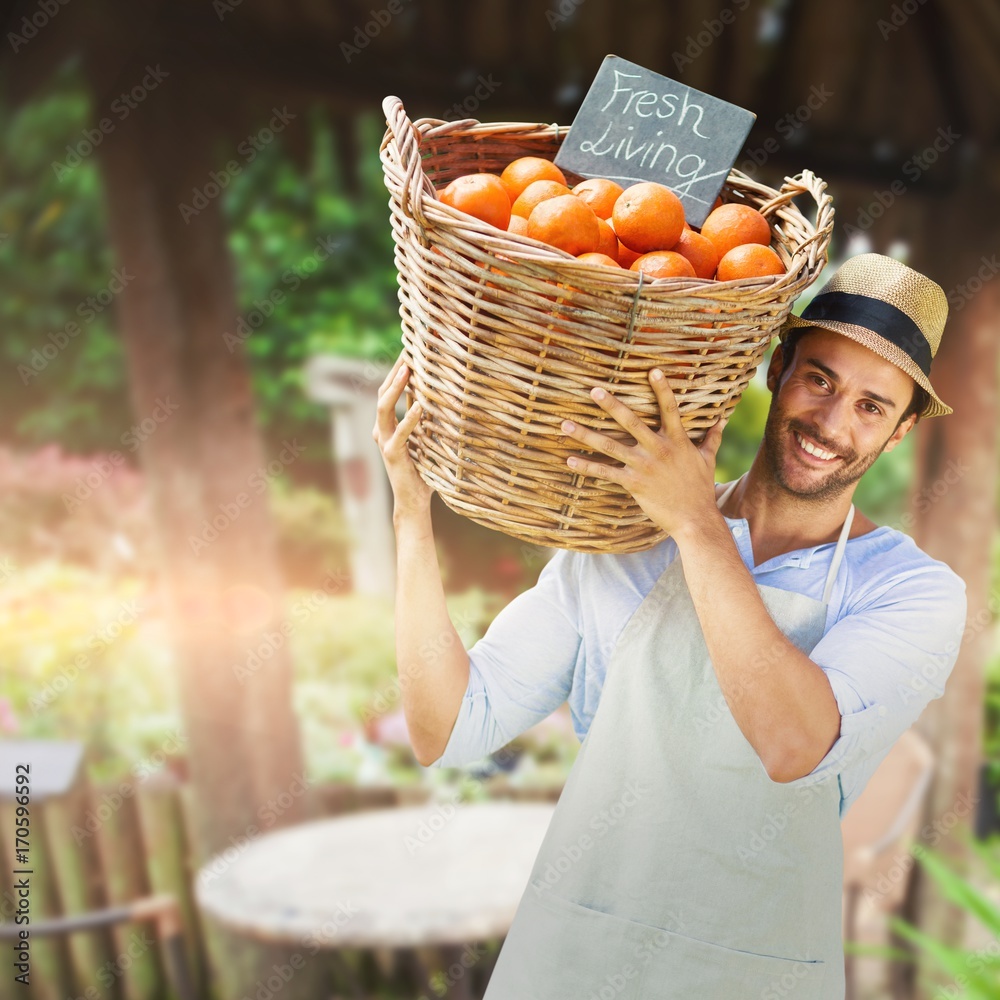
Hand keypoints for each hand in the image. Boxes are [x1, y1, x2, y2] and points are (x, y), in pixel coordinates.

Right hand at [373, 354, 432, 520]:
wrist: (414, 500)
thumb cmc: (422, 470)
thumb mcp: (424, 439)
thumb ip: (423, 419)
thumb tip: (434, 395)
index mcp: (387, 425)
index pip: (387, 391)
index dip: (396, 371)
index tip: (408, 351)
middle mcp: (381, 430)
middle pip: (382, 393)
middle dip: (394, 372)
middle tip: (407, 351)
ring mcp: (384, 441)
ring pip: (384, 408)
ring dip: (396, 387)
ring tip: (409, 370)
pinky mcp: (393, 454)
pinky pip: (401, 432)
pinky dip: (410, 418)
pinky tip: (421, 405)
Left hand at [560, 369, 727, 535]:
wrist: (695, 519)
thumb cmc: (701, 488)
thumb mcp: (708, 459)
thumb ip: (711, 437)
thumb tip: (722, 419)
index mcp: (677, 440)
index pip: (670, 409)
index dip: (662, 389)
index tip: (652, 371)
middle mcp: (658, 449)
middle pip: (631, 422)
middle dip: (611, 405)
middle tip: (593, 390)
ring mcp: (644, 466)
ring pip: (610, 446)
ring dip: (586, 435)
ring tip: (565, 425)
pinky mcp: (633, 483)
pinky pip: (606, 472)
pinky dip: (587, 466)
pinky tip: (570, 460)